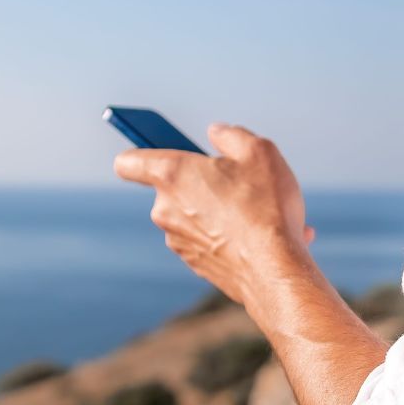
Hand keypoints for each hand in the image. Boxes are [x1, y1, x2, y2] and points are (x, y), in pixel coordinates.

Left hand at [114, 122, 312, 305]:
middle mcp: (166, 210)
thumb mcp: (258, 152)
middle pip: (173, 187)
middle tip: (236, 181)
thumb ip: (231, 135)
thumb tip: (218, 133)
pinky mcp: (196, 264)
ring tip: (262, 210)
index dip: (139, 153)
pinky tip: (267, 233)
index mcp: (171, 175)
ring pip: (197, 215)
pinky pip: (211, 240)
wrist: (275, 270)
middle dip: (202, 182)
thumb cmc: (264, 209)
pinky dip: (233, 234)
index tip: (154, 151)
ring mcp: (178, 241)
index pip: (128, 162)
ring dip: (223, 210)